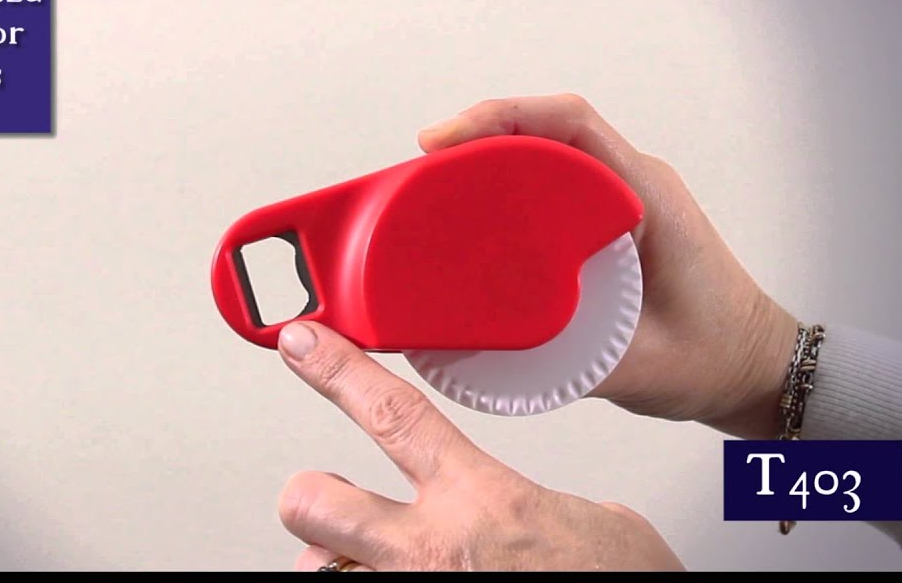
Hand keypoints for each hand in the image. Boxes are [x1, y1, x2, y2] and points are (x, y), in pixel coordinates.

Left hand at [276, 321, 685, 571]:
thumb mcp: (598, 523)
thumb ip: (534, 502)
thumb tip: (525, 515)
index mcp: (485, 499)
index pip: (393, 412)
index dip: (337, 369)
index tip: (303, 342)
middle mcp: (432, 551)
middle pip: (311, 501)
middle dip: (310, 496)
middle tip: (325, 496)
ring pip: (319, 571)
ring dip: (339, 564)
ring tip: (374, 563)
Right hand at [418, 94, 798, 439]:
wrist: (758, 369)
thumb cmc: (717, 359)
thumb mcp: (641, 366)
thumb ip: (571, 362)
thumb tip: (486, 356)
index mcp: (647, 197)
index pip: (569, 124)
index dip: (500, 118)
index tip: (443, 142)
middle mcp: (634, 183)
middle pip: (545, 127)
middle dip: (478, 134)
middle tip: (420, 168)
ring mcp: (622, 197)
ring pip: (546, 150)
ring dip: (489, 156)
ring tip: (432, 187)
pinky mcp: (609, 220)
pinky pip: (552, 181)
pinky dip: (507, 183)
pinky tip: (472, 214)